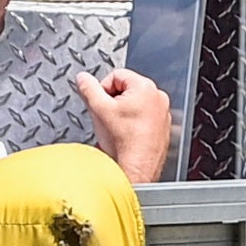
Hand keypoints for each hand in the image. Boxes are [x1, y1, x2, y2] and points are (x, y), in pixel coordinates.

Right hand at [75, 67, 176, 181]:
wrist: (137, 168)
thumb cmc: (124, 142)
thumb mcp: (98, 109)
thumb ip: (88, 88)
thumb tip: (83, 78)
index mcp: (145, 87)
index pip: (116, 76)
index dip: (103, 89)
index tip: (102, 105)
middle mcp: (158, 97)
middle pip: (127, 89)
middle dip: (114, 101)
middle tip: (109, 117)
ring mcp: (163, 113)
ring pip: (135, 104)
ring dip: (124, 113)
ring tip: (119, 128)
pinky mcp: (163, 127)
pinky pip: (144, 118)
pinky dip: (134, 124)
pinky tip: (127, 135)